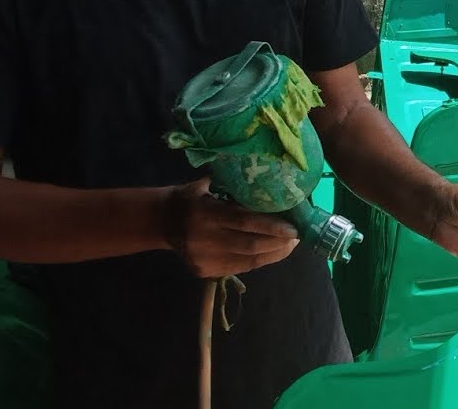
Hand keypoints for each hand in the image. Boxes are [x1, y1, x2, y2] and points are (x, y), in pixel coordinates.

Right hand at [162, 178, 299, 277]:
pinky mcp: (202, 271)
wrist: (160, 220)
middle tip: (297, 236)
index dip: (272, 227)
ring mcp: (202, 259)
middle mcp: (203, 239)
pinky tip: (271, 252)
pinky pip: (238, 268)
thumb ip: (235, 189)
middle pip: (249, 245)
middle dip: (277, 243)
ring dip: (273, 254)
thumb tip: (273, 186)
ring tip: (290, 245)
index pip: (244, 222)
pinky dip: (258, 260)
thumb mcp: (208, 185)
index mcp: (205, 213)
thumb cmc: (191, 197)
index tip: (294, 228)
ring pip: (246, 261)